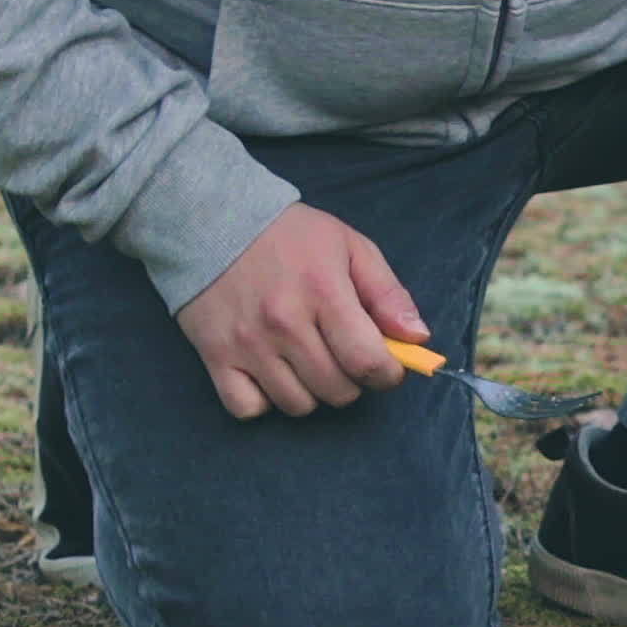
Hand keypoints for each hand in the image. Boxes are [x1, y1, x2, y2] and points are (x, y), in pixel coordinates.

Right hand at [174, 202, 422, 418]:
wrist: (209, 218)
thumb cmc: (288, 235)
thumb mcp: (350, 247)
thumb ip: (388, 293)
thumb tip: (418, 338)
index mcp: (324, 292)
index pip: (368, 362)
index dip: (387, 375)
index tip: (385, 367)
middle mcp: (284, 323)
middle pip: (337, 390)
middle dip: (351, 381)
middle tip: (342, 356)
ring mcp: (247, 344)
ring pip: (297, 405)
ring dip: (311, 391)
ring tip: (306, 360)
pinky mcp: (215, 356)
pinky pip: (248, 408)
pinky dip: (263, 400)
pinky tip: (271, 373)